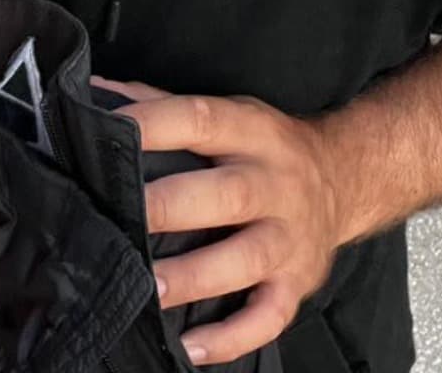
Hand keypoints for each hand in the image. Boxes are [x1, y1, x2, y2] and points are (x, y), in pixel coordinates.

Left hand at [92, 77, 341, 365]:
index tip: (107, 134)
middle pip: (227, 194)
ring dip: (195, 277)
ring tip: (149, 289)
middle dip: (171, 207)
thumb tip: (97, 95)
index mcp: (251, 130)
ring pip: (246, 259)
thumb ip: (162, 104)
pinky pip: (268, 316)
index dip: (153, 126)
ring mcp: (291, 236)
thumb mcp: (228, 111)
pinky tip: (191, 347)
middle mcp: (275, 182)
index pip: (200, 119)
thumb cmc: (264, 145)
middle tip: (123, 220)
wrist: (344, 178)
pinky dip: (231, 337)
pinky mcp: (299, 282)